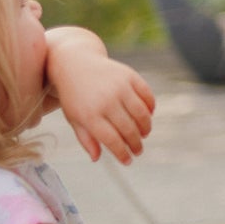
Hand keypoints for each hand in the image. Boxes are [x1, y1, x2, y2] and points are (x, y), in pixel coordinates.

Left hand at [43, 29, 155, 162]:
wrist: (74, 62)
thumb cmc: (74, 95)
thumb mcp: (74, 118)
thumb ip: (86, 138)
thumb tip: (97, 158)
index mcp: (89, 114)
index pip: (112, 140)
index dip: (122, 153)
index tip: (128, 161)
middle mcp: (106, 100)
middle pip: (128, 128)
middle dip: (136, 143)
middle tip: (139, 151)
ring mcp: (119, 86)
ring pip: (141, 113)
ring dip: (145, 127)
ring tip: (144, 135)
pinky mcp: (130, 75)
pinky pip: (146, 95)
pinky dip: (150, 107)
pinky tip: (148, 115)